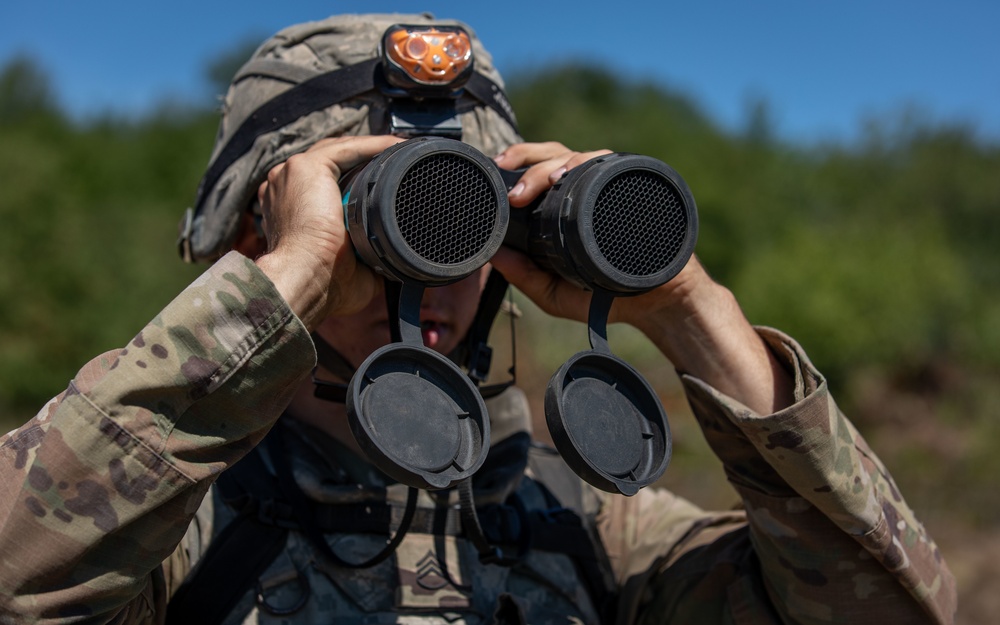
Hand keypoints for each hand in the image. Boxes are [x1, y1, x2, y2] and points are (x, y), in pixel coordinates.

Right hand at [253, 135, 403, 329]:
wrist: (308, 281)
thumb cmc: (323, 285)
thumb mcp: (351, 270)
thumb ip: (368, 259)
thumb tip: (396, 264)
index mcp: (289, 210)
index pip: (324, 185)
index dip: (353, 182)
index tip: (381, 186)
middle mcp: (284, 187)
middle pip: (332, 164)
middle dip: (365, 162)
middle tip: (397, 167)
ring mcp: (291, 174)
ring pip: (339, 152)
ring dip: (371, 151)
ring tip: (402, 153)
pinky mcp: (306, 167)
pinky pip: (346, 148)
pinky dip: (373, 146)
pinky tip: (396, 146)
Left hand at [490, 141, 793, 413]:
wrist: (658, 303)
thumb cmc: (605, 296)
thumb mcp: (555, 294)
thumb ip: (526, 277)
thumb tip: (494, 255)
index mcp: (564, 205)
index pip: (537, 171)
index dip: (517, 164)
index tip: (497, 170)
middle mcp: (586, 188)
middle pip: (555, 154)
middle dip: (531, 162)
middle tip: (517, 193)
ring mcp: (612, 185)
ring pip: (582, 155)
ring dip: (560, 162)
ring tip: (548, 180)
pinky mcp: (635, 186)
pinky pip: (614, 164)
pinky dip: (595, 161)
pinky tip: (579, 170)